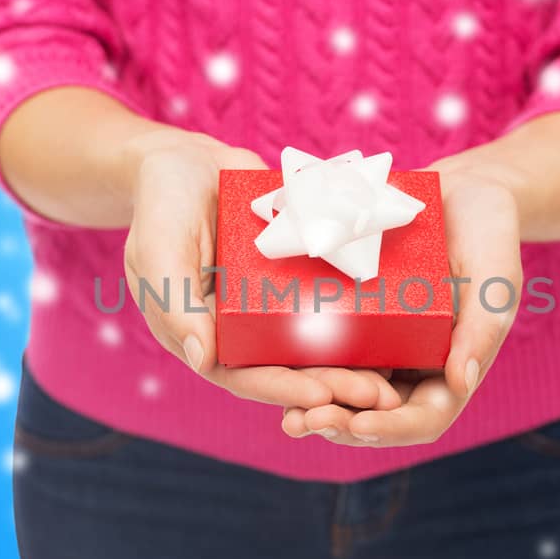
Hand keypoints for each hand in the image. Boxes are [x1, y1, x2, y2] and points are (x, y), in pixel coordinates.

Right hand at [122, 131, 400, 410]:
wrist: (188, 161)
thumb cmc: (162, 205)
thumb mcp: (159, 249)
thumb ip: (175, 304)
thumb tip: (204, 361)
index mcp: (203, 337)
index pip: (245, 375)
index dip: (285, 389)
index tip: (324, 397)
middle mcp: (240, 331)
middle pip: (289, 369)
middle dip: (333, 385)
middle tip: (379, 396)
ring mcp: (269, 306)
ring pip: (315, 345)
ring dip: (352, 364)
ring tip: (394, 377)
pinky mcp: (295, 279)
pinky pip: (328, 304)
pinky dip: (359, 320)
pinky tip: (400, 327)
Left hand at [283, 165, 523, 445]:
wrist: (461, 192)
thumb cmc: (489, 235)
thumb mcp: (495, 278)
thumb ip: (482, 329)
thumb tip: (460, 383)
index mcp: (451, 368)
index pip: (423, 418)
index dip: (391, 428)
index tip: (359, 424)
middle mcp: (413, 367)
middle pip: (375, 415)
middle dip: (341, 424)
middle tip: (306, 421)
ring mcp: (381, 347)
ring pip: (345, 393)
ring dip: (317, 409)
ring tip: (289, 416)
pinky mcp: (354, 321)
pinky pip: (326, 352)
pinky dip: (304, 369)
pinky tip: (274, 371)